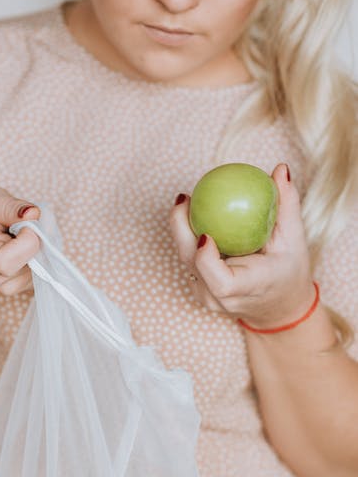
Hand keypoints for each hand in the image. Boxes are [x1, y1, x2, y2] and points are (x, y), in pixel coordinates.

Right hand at [0, 185, 40, 295]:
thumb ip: (10, 206)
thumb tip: (34, 214)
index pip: (7, 262)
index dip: (26, 240)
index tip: (22, 222)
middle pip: (31, 264)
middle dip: (36, 239)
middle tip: (20, 224)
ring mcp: (7, 286)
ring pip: (42, 268)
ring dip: (39, 246)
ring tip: (18, 235)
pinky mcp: (21, 286)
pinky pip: (44, 271)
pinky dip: (40, 254)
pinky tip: (23, 245)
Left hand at [170, 164, 314, 329]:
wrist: (278, 306)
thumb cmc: (289, 272)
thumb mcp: (294, 240)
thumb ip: (287, 206)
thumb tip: (280, 170)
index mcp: (246, 289)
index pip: (221, 282)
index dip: (206, 260)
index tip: (205, 233)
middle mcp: (221, 298)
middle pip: (192, 266)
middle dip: (181, 230)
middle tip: (184, 198)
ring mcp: (207, 297)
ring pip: (185, 262)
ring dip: (180, 230)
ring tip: (184, 201)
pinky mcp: (199, 290)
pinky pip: (189, 262)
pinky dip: (187, 238)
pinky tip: (189, 214)